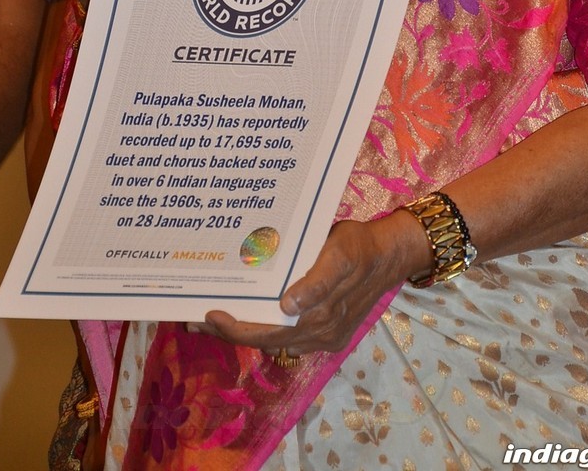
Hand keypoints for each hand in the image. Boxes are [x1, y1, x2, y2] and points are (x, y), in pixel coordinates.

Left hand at [203, 212, 430, 355]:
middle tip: (196, 319)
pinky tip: (251, 314)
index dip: (235, 329)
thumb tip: (289, 306)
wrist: (391, 254)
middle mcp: (319, 334)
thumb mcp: (339, 253)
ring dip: (245, 331)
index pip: (266, 333)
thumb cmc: (360, 246)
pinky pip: (289, 336)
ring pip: (275, 341)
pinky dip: (266, 328)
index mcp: (319, 318)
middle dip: (231, 332)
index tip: (208, 315)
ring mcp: (324, 336)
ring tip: (215, 317)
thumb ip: (316, 282)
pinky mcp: (328, 331)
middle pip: (265, 341)